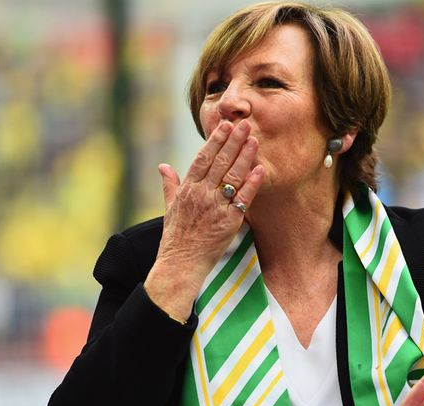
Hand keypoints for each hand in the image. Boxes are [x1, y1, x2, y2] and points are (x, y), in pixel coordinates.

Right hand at [144, 120, 264, 320]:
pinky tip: (260, 169)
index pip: (202, 158)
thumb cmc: (175, 237)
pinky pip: (243, 199)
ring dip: (245, 157)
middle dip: (234, 142)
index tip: (225, 125)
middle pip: (220, 162)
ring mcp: (215, 208)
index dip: (215, 140)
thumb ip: (169, 184)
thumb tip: (162, 166)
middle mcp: (201, 195)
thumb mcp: (169, 208)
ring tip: (255, 140)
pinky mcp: (229, 222)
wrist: (180, 264)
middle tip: (245, 124)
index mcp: (187, 189)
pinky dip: (252, 183)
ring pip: (233, 176)